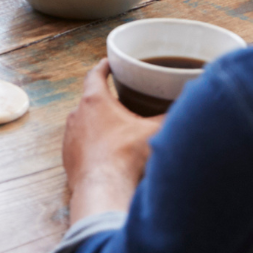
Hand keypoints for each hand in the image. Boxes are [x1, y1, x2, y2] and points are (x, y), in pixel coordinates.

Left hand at [63, 60, 161, 220]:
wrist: (103, 189)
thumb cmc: (126, 156)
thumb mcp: (153, 132)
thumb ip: (167, 118)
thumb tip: (183, 111)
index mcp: (95, 101)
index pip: (95, 75)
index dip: (103, 67)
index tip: (108, 63)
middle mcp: (77, 115)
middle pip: (90, 100)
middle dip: (105, 101)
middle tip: (120, 102)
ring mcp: (70, 137)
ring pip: (85, 124)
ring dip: (98, 125)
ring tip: (115, 132)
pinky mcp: (68, 158)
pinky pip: (81, 145)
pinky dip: (92, 146)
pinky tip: (107, 155)